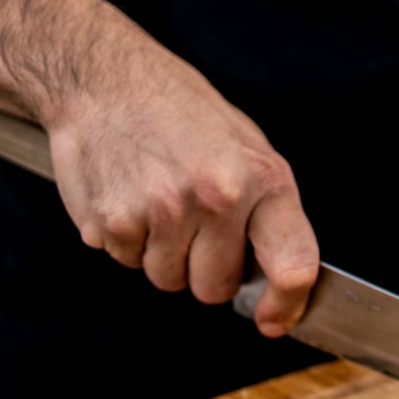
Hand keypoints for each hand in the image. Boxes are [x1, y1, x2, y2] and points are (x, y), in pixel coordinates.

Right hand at [45, 50, 318, 337]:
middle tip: (192, 224)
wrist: (106, 78)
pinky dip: (126, 240)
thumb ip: (268, 211)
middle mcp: (217, 197)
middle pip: (214, 288)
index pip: (293, 266)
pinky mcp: (112, 220)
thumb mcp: (247, 147)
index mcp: (263, 179)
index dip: (286, 305)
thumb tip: (282, 277)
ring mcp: (163, 211)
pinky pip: (126, 262)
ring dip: (161, 255)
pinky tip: (129, 196)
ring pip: (167, 280)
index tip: (271, 320)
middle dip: (203, 269)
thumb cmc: (182, 114)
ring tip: (158, 201)